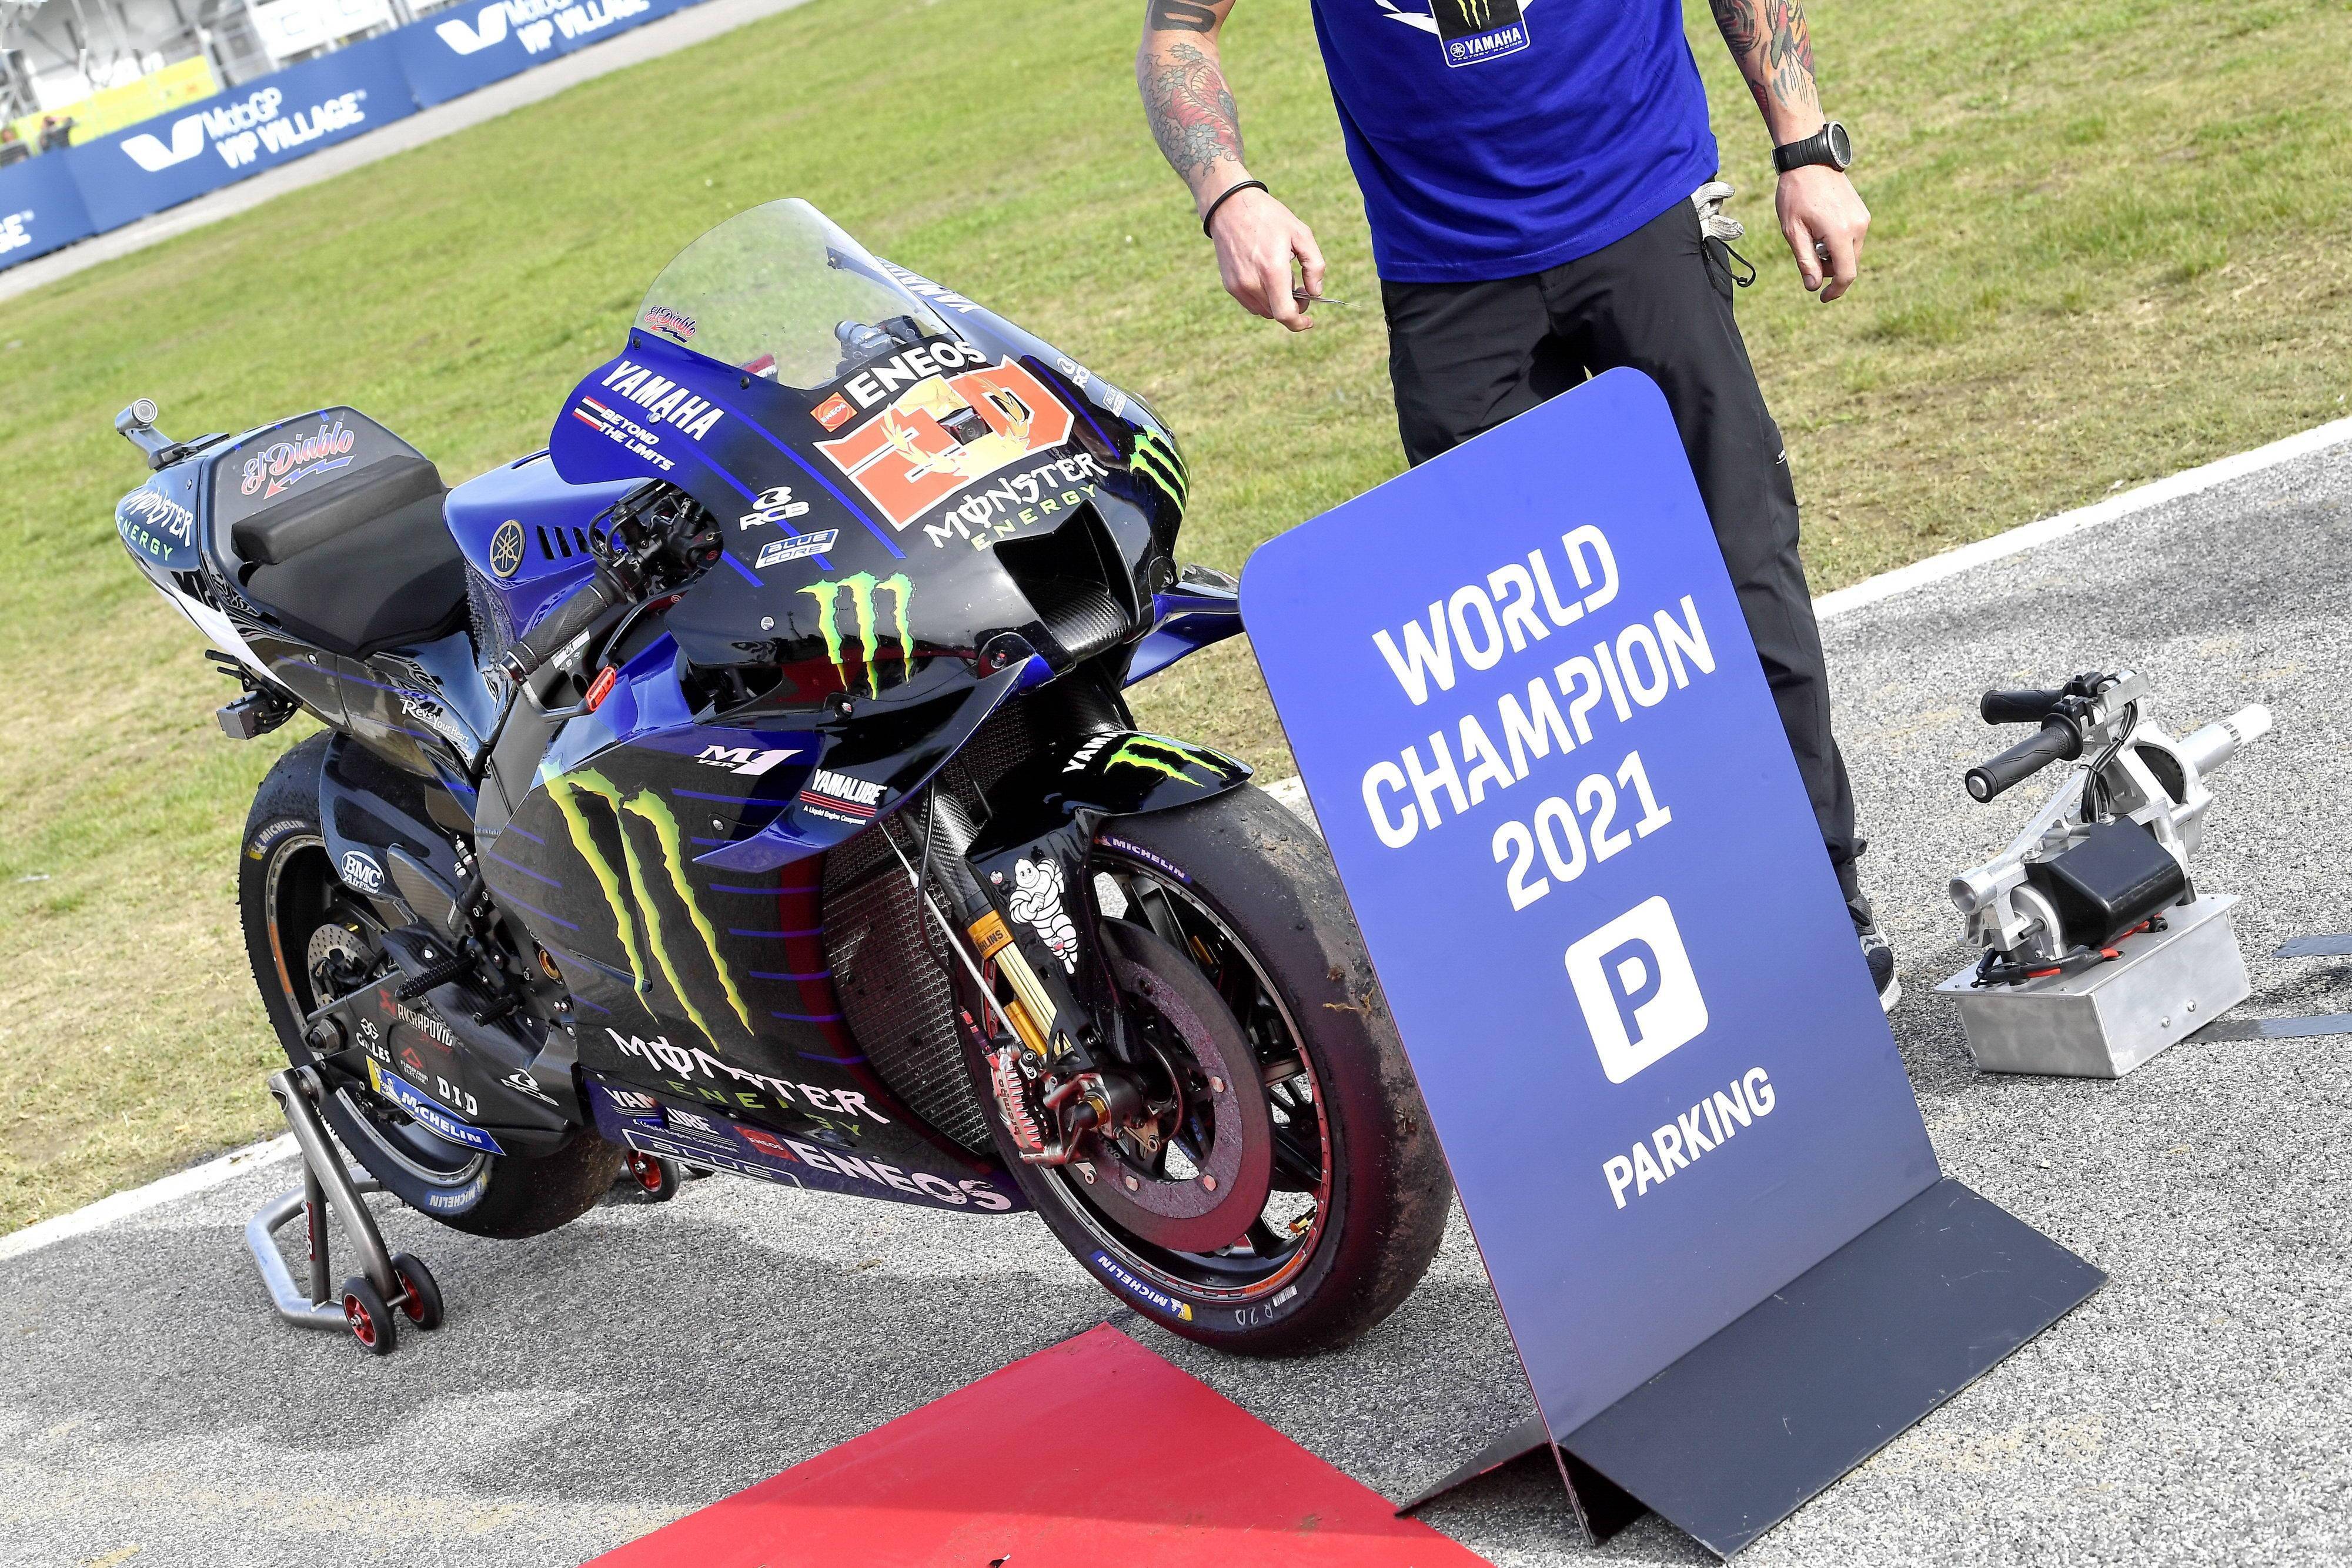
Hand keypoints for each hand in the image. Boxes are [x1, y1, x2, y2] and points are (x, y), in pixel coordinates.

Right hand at [1206, 186, 1325, 330]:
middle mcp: (1252, 283)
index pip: (1285, 314)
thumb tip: (1316, 292)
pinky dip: (1263, 298)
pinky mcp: (1230, 285)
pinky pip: (1251, 304)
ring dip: (1277, 302)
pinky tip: (1266, 276)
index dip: (1299, 323)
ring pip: (1264, 311)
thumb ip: (1314, 265)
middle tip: (1299, 286)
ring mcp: (1238, 286)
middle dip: (1292, 306)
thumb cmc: (1269, 217)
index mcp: (1272, 270)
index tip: (1309, 320)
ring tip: (1281, 277)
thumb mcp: (1301, 233)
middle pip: (1276, 313)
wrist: (1231, 206)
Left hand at [1776, 165, 1868, 301]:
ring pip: (1851, 252)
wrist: (1809, 161)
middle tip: (1807, 256)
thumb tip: (1813, 286)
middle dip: (1829, 270)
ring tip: (1812, 238)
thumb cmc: (1796, 195)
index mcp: (1841, 233)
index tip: (1822, 298)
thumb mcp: (1793, 231)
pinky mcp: (1862, 213)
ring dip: (1833, 256)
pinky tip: (1821, 229)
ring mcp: (1863, 218)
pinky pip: (1853, 238)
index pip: (1846, 274)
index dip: (1835, 291)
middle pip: (1849, 265)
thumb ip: (1805, 261)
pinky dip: (1838, 243)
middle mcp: (1859, 226)